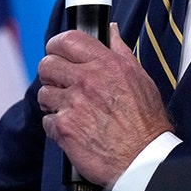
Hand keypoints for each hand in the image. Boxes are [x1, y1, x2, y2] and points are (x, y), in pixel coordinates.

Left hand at [37, 23, 172, 187]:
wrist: (144, 158)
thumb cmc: (146, 121)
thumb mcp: (140, 78)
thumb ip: (120, 51)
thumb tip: (110, 32)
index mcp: (106, 64)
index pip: (67, 40)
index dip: (57, 44)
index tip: (56, 50)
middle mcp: (87, 80)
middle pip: (47, 64)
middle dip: (50, 72)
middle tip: (59, 81)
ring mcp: (73, 104)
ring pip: (44, 93)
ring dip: (52, 100)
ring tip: (67, 108)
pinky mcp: (64, 129)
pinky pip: (47, 121)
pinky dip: (56, 125)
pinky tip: (71, 127)